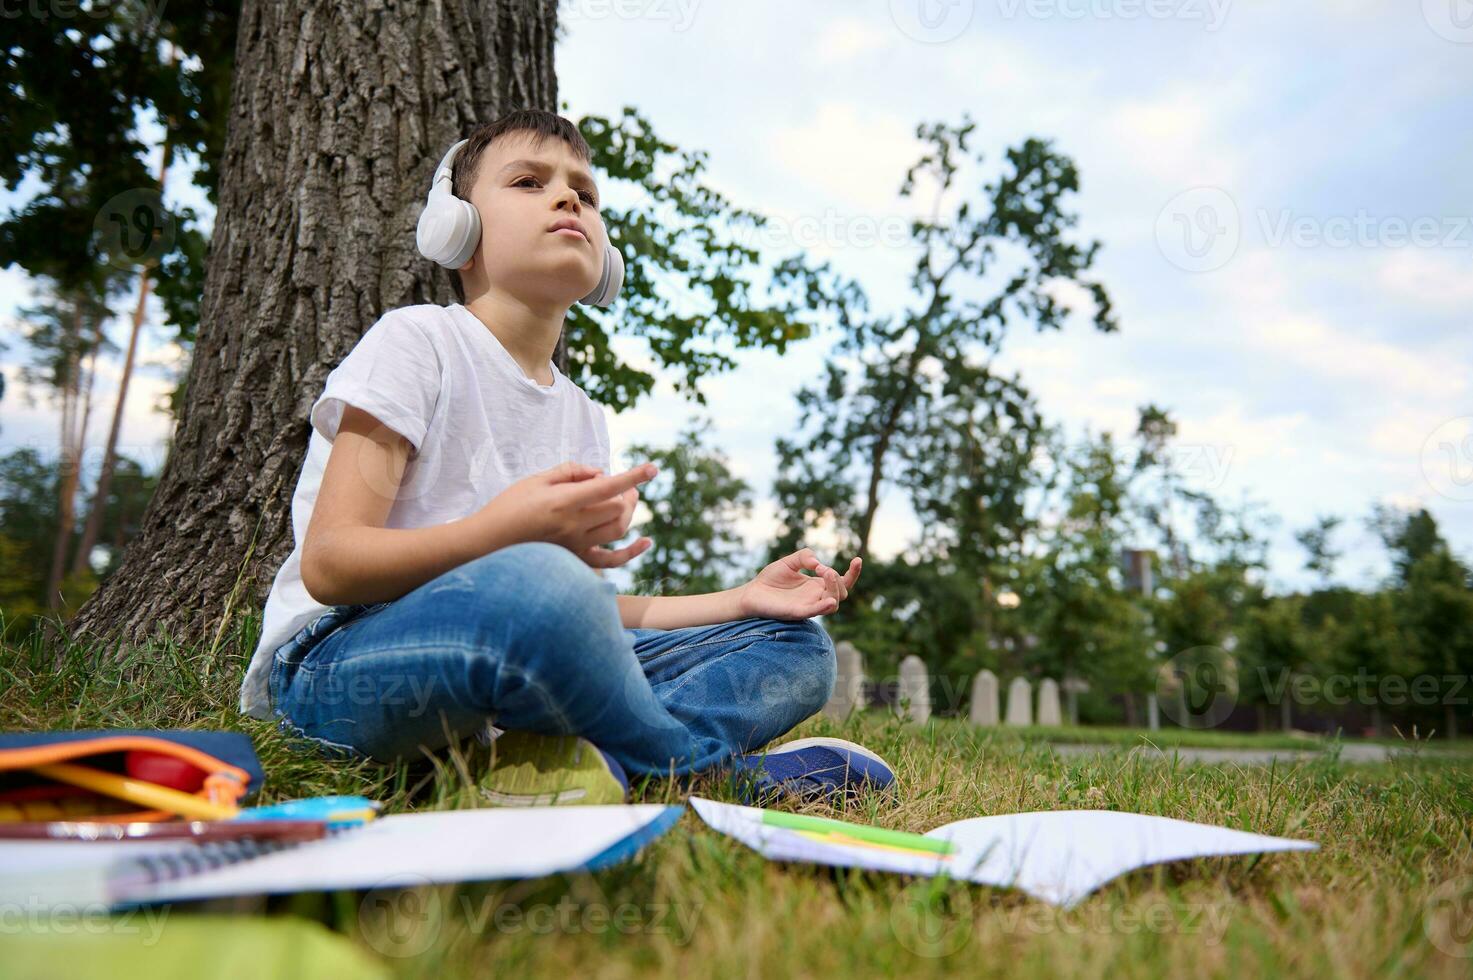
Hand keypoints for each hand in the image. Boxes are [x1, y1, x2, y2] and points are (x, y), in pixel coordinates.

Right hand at [473, 460, 655, 567]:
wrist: (487, 543)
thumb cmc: (509, 506)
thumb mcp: (536, 480)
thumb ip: (570, 471)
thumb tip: (599, 473)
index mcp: (565, 501)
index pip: (609, 487)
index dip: (633, 476)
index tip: (653, 468)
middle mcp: (575, 525)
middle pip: (618, 508)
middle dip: (628, 492)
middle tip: (625, 483)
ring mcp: (576, 546)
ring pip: (618, 530)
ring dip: (628, 513)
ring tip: (627, 499)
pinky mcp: (575, 560)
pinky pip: (610, 561)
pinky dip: (631, 553)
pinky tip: (646, 542)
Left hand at [736, 547, 861, 620]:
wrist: (751, 592)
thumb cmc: (771, 579)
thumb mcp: (790, 561)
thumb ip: (805, 556)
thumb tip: (818, 563)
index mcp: (818, 585)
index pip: (843, 582)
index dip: (853, 573)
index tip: (858, 560)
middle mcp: (816, 597)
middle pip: (842, 593)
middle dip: (840, 580)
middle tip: (826, 570)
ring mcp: (808, 606)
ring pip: (833, 604)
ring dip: (835, 590)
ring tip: (829, 574)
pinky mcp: (797, 613)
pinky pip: (814, 612)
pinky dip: (823, 607)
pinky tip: (829, 600)